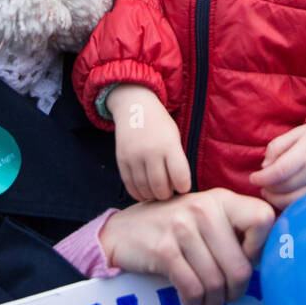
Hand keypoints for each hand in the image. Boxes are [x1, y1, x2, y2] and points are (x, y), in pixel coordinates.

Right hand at [98, 189, 274, 304]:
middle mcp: (204, 209)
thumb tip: (264, 261)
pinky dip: (195, 302)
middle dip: (236, 291)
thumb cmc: (171, 228)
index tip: (247, 259)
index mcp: (221, 199)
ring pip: (216, 281)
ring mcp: (182, 228)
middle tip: (228, 297)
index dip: (261, 247)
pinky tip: (193, 301)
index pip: (263, 218)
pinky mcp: (164, 250)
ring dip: (215, 302)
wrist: (122, 231)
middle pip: (240, 265)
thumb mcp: (204, 216)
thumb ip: (231, 228)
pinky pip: (193, 288)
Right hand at [108, 84, 190, 201]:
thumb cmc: (160, 126)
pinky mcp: (122, 160)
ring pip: (144, 189)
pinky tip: (145, 193)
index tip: (183, 187)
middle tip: (169, 193)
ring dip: (153, 196)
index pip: (180, 176)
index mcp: (168, 146)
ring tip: (158, 193)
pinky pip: (129, 185)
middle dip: (167, 195)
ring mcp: (134, 157)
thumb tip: (177, 188)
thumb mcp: (174, 138)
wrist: (135, 108)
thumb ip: (176, 161)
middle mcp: (150, 152)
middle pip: (160, 187)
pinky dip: (138, 194)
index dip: (183, 187)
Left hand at [250, 122, 305, 211]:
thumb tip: (264, 168)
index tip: (253, 178)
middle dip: (267, 188)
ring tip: (269, 190)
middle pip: (284, 188)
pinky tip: (283, 196)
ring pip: (292, 202)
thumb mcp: (295, 133)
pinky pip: (303, 206)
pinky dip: (289, 205)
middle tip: (261, 183)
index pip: (279, 172)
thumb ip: (277, 147)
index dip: (262, 178)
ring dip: (276, 199)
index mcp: (305, 155)